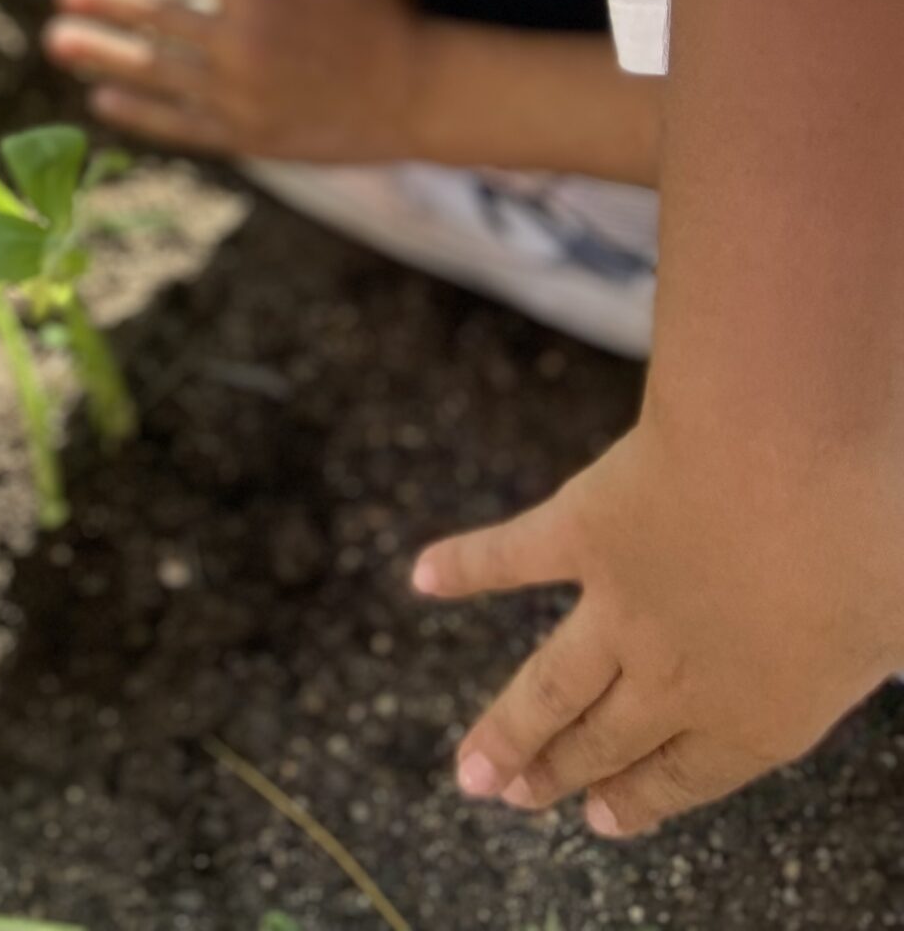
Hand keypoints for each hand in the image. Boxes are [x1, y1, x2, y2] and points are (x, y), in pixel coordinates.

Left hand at [44, 0, 424, 160]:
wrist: (425, 97)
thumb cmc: (393, 11)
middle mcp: (240, 44)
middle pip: (153, 18)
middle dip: (103, 4)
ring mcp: (239, 96)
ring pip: (154, 71)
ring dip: (101, 55)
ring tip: (58, 42)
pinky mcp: (246, 136)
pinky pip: (177, 124)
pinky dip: (136, 113)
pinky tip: (101, 100)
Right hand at [412, 398, 903, 835]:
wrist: (792, 460)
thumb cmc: (867, 537)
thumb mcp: (889, 621)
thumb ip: (857, 643)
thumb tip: (861, 630)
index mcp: (760, 711)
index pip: (689, 776)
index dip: (641, 799)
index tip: (600, 821)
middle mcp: (678, 677)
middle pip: (607, 740)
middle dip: (560, 774)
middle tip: (512, 798)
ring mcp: (621, 608)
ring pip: (549, 687)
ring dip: (505, 731)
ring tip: (470, 770)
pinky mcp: (583, 531)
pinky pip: (512, 557)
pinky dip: (465, 567)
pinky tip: (423, 576)